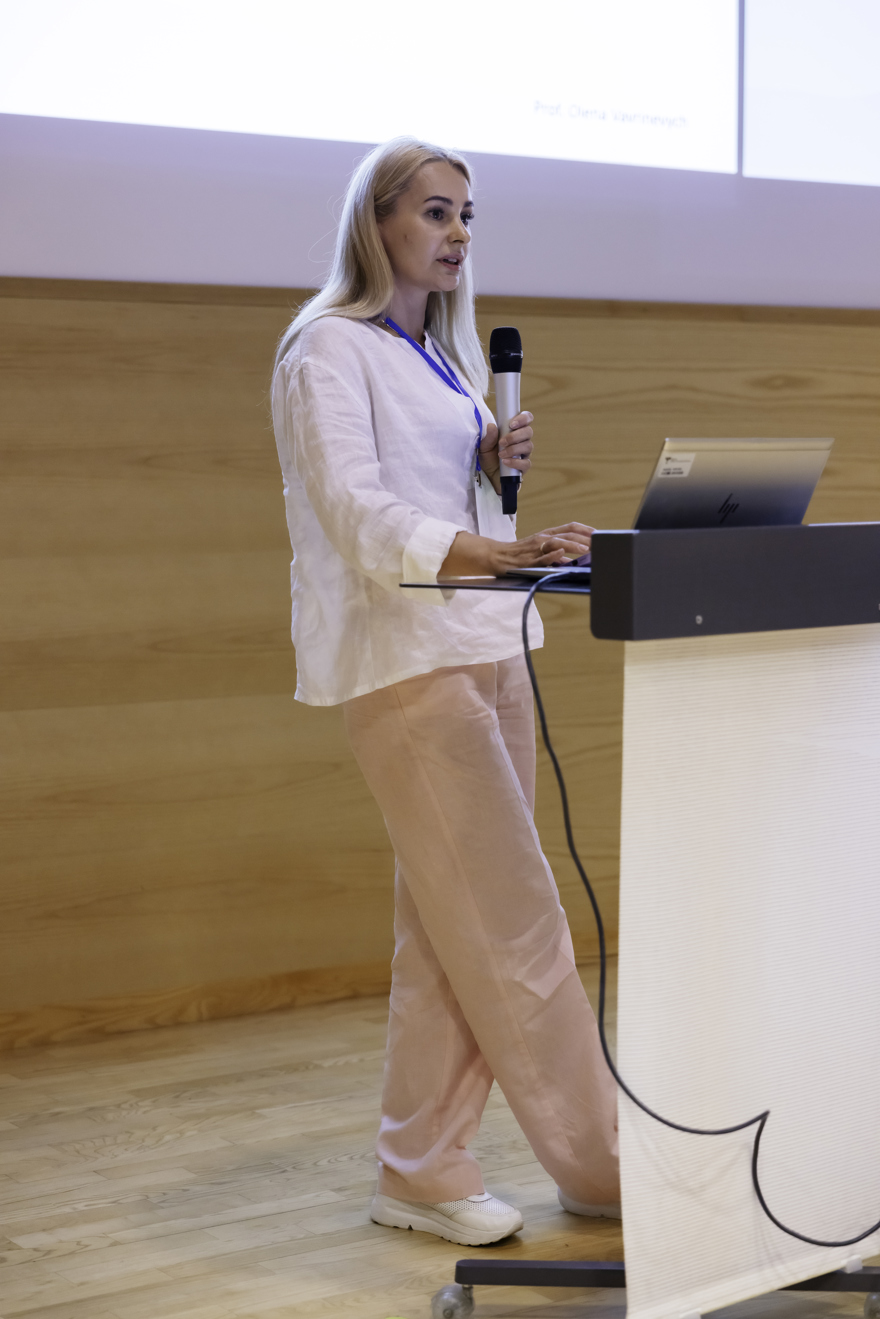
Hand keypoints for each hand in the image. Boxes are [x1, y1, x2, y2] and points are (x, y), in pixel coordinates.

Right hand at [439, 523, 594, 577]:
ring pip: (557, 542)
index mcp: (547, 535)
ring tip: (587, 549)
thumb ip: (557, 556)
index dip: (586, 529)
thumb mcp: (541, 553)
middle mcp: (543, 538)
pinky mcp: (529, 558)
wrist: (496, 557)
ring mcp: (536, 547)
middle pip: (568, 533)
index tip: (600, 534)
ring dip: (573, 545)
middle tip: (600, 543)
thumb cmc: (519, 556)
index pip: (570, 527)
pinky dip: (552, 554)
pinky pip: (542, 556)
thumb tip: (573, 561)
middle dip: (585, 538)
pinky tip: (561, 553)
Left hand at [479, 412, 533, 493]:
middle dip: (515, 436)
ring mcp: (524, 454)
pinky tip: (505, 462)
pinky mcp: (524, 467)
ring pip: (528, 446)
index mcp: (514, 431)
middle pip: (528, 431)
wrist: (488, 476)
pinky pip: (526, 463)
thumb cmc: (488, 458)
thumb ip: (488, 437)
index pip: (526, 419)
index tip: (512, 424)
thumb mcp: (484, 447)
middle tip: (502, 442)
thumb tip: (492, 426)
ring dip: (514, 449)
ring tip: (501, 454)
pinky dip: (515, 462)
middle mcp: (522, 441)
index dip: (523, 418)